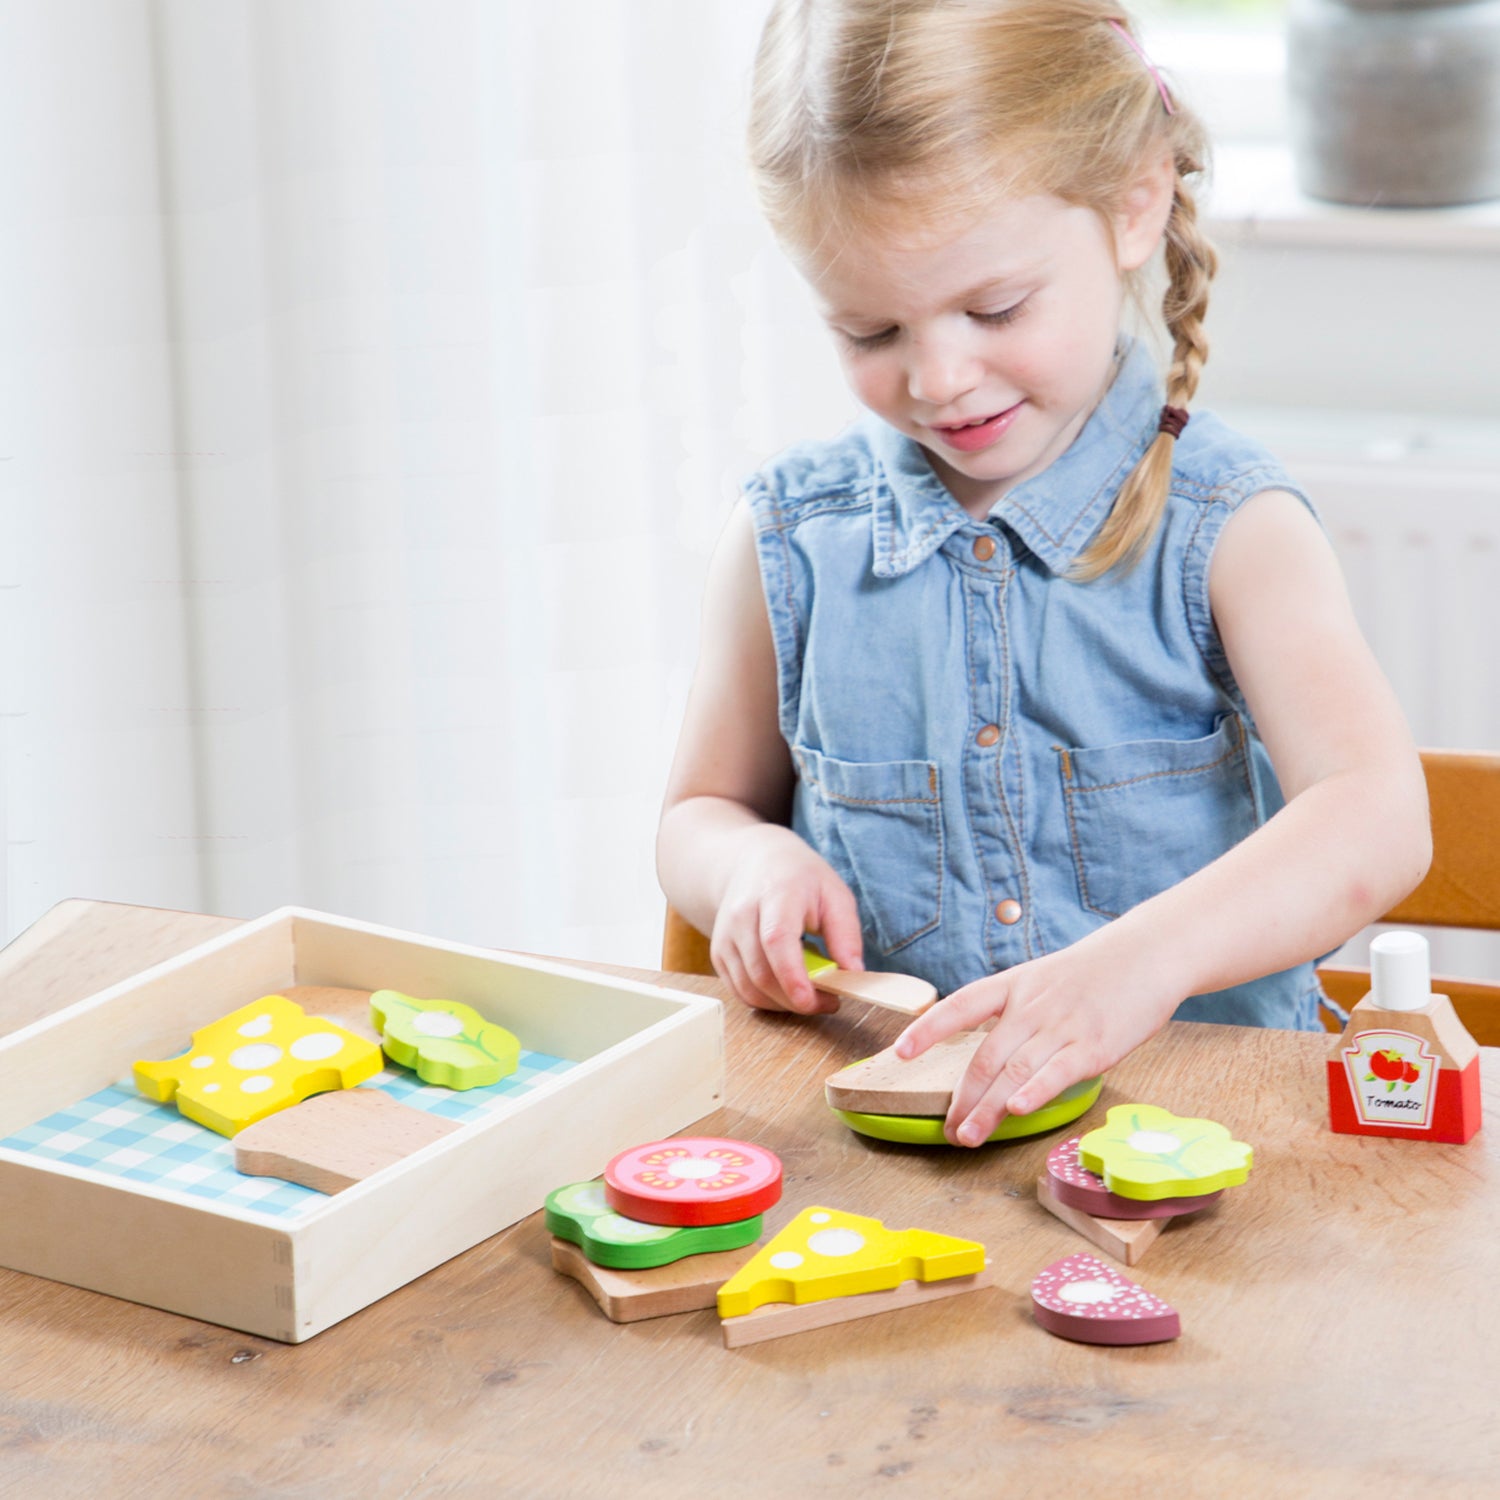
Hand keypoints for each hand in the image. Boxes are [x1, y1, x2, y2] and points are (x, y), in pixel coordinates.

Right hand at [710, 825, 863, 1014]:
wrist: (754, 862)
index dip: (792, 976)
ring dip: (783, 1004)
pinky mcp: (719, 954)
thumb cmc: (800, 879)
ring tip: (811, 996)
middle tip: (829, 1001)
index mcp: (775, 893)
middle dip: (796, 999)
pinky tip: (787, 992)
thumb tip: (853, 974)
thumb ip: (846, 934)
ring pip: (749, 988)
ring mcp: (726, 936)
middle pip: (761, 972)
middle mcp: (742, 915)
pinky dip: (766, 1001)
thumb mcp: (834, 894)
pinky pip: (740, 991)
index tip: (812, 1000)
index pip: (776, 940)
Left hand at [891, 927, 1183, 1145]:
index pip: (961, 1006)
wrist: (1147, 954)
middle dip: (962, 1098)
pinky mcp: (1095, 1045)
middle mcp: (1031, 1005)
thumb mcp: (1043, 979)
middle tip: (949, 1129)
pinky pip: (1057, 1072)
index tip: (899, 1052)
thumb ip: (1015, 1013)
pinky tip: (1015, 1109)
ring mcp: (1062, 1025)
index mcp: (1014, 985)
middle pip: (985, 1056)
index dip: (928, 1028)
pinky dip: (1033, 1092)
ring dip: (987, 1108)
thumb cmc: (1093, 973)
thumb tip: (991, 1057)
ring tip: (969, 1136)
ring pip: (1014, 1072)